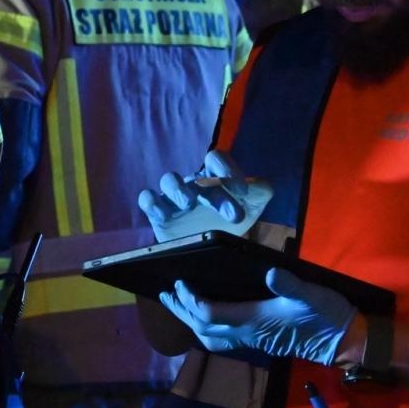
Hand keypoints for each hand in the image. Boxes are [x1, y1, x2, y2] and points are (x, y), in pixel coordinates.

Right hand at [137, 150, 273, 242]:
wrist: (213, 249)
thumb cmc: (230, 220)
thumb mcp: (252, 206)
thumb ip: (261, 191)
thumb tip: (262, 185)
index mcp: (214, 177)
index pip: (216, 158)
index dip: (228, 169)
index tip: (244, 193)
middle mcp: (193, 183)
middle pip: (198, 176)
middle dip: (217, 196)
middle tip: (234, 216)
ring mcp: (174, 198)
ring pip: (169, 180)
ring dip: (178, 189)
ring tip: (190, 204)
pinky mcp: (158, 214)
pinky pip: (147, 199)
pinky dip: (152, 202)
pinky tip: (163, 214)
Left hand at [158, 268, 357, 365]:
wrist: (342, 340)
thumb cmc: (326, 315)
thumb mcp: (313, 294)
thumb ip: (292, 285)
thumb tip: (272, 272)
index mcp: (255, 320)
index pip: (211, 315)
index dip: (191, 300)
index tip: (179, 283)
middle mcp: (247, 334)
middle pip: (202, 328)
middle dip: (181, 311)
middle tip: (164, 294)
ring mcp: (251, 340)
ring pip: (209, 337)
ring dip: (190, 321)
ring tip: (177, 304)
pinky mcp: (257, 341)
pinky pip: (222, 339)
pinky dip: (206, 327)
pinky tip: (206, 316)